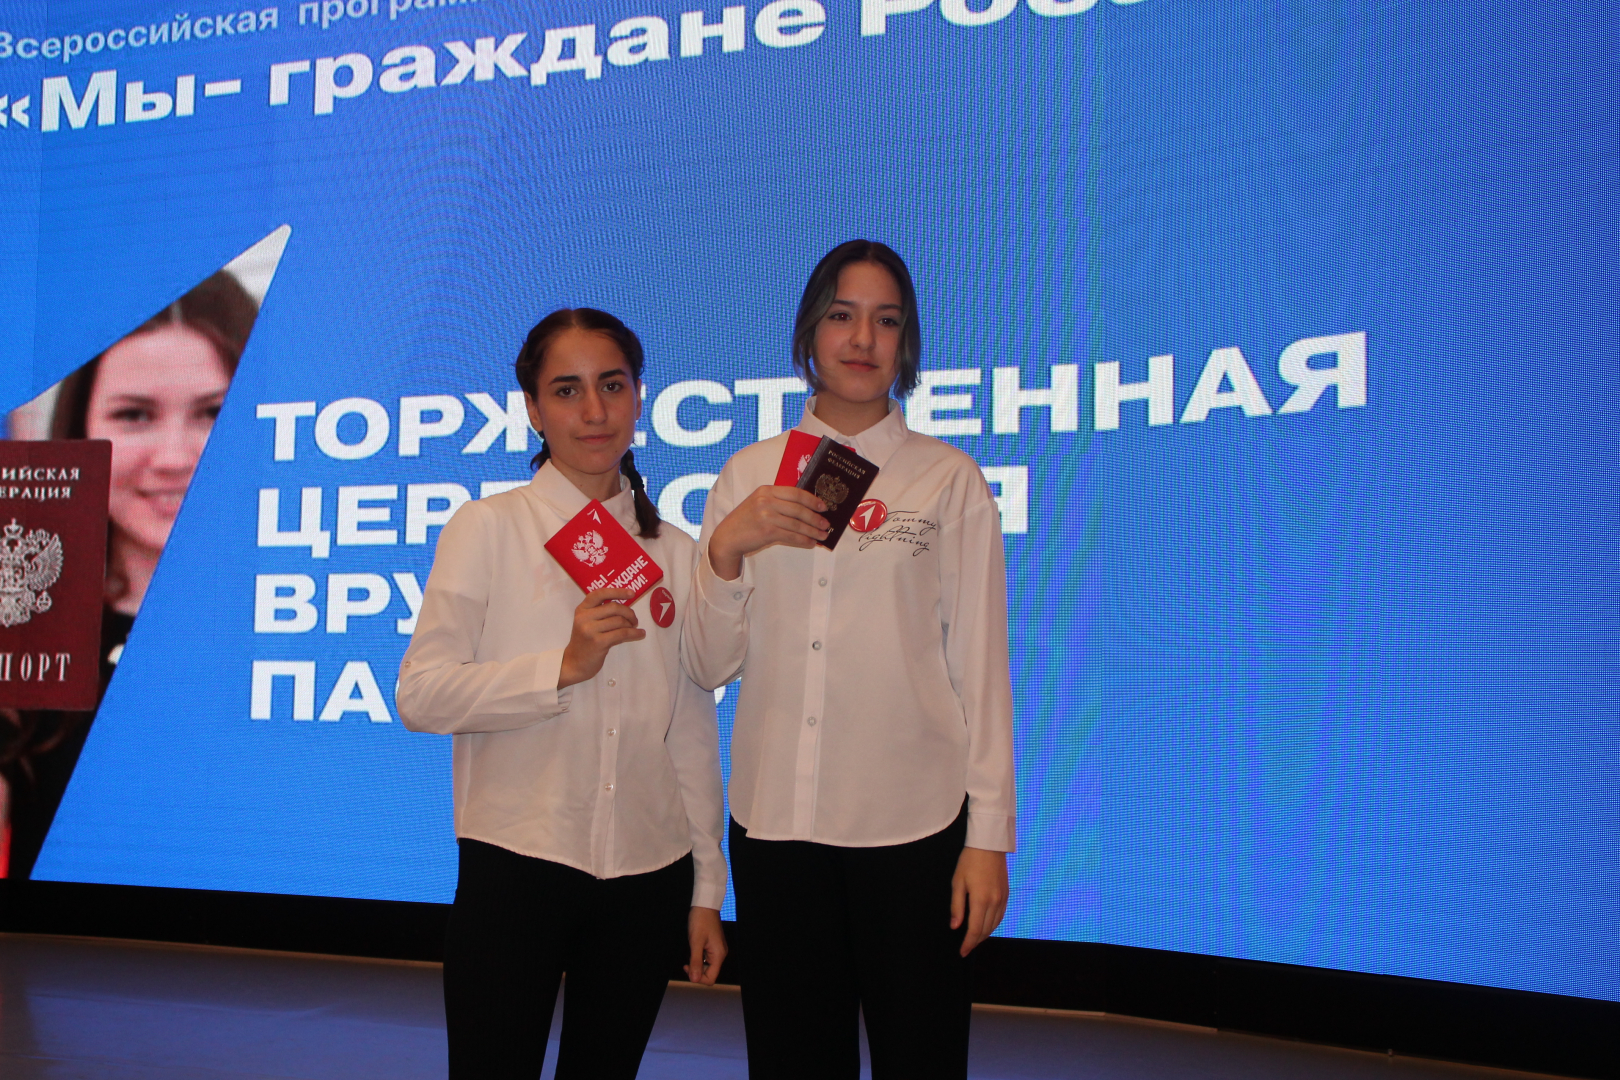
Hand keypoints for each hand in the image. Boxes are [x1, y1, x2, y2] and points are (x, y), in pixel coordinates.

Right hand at [558, 589, 643, 687]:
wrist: (574, 664)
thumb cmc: (585, 642)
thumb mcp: (587, 623)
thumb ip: (600, 613)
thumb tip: (627, 607)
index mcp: (582, 609)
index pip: (600, 594)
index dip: (617, 591)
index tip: (632, 593)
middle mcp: (584, 617)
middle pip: (614, 607)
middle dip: (628, 612)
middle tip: (634, 619)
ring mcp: (590, 630)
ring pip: (619, 621)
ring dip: (631, 624)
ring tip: (634, 628)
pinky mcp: (598, 642)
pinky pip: (622, 633)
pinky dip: (634, 633)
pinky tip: (640, 634)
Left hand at [685, 906, 727, 984]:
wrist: (705, 905)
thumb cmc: (701, 922)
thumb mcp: (695, 942)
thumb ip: (695, 962)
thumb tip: (694, 979)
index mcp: (718, 955)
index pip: (710, 978)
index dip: (698, 978)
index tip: (687, 968)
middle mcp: (720, 955)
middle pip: (709, 973)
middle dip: (697, 971)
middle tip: (686, 963)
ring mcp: (717, 950)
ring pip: (707, 966)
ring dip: (697, 964)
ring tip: (690, 953)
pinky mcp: (714, 946)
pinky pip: (706, 958)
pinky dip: (699, 958)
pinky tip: (694, 950)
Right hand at [709, 486, 829, 579]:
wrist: (727, 537)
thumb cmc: (746, 520)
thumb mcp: (758, 503)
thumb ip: (778, 501)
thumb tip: (806, 508)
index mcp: (766, 490)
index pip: (795, 492)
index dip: (812, 500)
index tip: (823, 506)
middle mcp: (766, 500)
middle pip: (799, 508)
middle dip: (815, 518)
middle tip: (826, 524)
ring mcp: (766, 515)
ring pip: (797, 523)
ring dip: (812, 531)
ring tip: (822, 536)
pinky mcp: (767, 531)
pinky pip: (791, 535)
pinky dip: (803, 540)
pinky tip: (810, 542)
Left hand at [950, 847, 1008, 956]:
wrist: (989, 845)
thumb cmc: (969, 861)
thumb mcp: (957, 882)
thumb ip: (957, 906)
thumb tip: (955, 926)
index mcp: (980, 900)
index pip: (975, 930)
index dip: (968, 943)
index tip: (962, 952)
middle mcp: (994, 902)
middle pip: (986, 930)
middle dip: (976, 941)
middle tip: (966, 947)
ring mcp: (1002, 898)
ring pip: (995, 924)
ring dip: (985, 934)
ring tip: (975, 939)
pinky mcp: (1006, 894)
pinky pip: (1001, 915)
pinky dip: (993, 924)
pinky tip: (987, 925)